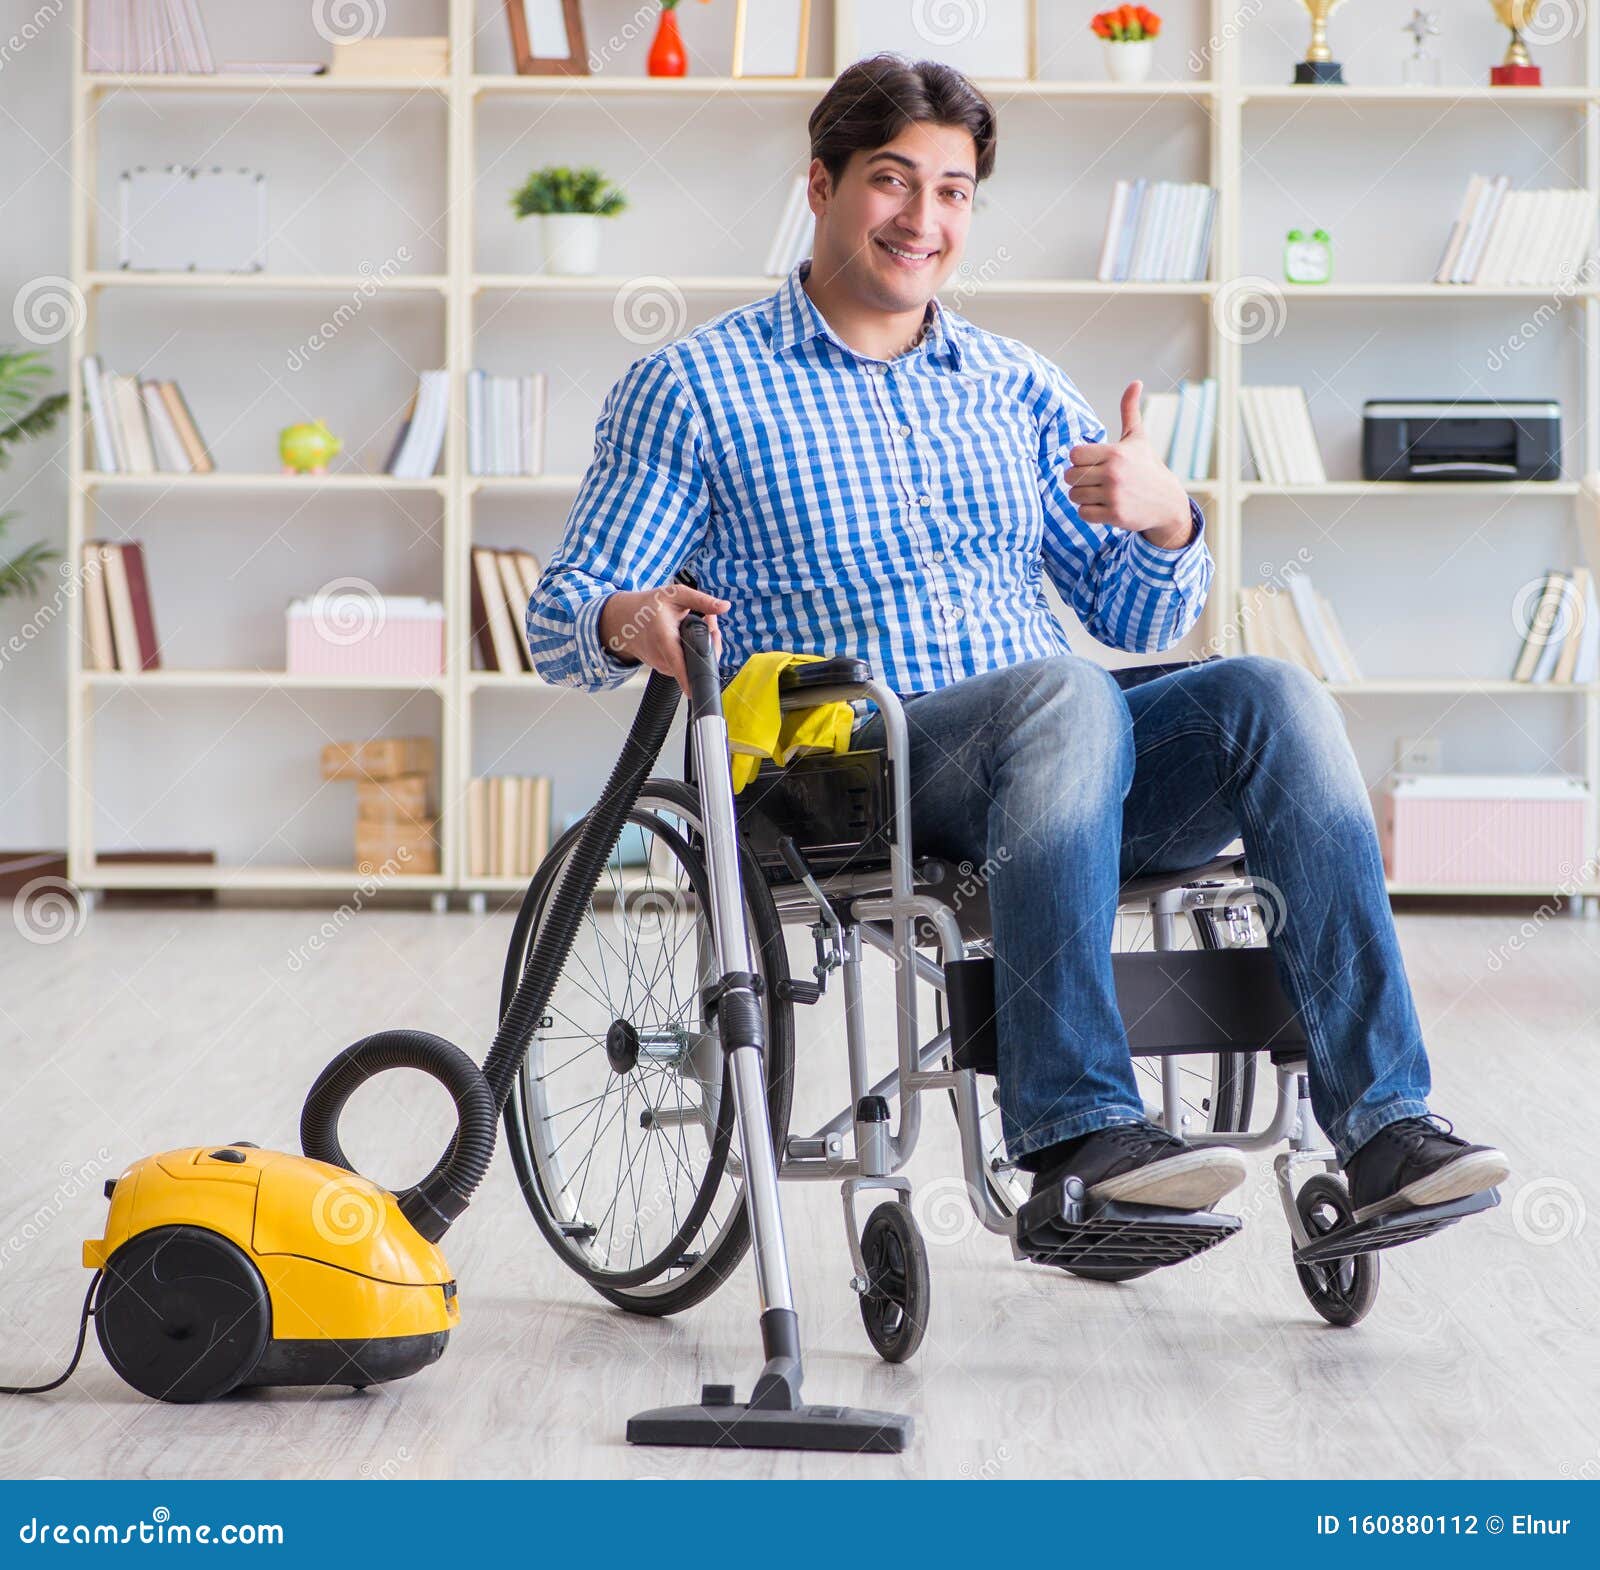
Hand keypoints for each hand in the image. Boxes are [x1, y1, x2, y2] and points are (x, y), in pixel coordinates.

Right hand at [598, 583, 729, 696]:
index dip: (691, 679)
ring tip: (697, 625)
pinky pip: (687, 665)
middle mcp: (663, 658)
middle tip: (709, 621)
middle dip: (711, 644)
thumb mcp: (675, 594)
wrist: (625, 619)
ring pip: (693, 664)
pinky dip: (693, 653)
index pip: (680, 665)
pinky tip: (689, 638)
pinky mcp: (665, 670)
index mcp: (664, 638)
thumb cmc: (648, 606)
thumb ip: (701, 601)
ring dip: (703, 647)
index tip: (698, 691)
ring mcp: (663, 666)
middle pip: (697, 663)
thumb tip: (725, 607)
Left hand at [1063, 380, 1194, 549]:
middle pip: (1070, 476)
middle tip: (1094, 480)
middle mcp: (1114, 473)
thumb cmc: (1147, 467)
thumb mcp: (1138, 438)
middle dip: (1078, 479)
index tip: (1092, 462)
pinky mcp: (1114, 515)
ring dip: (1083, 496)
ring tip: (1100, 493)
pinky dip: (1089, 512)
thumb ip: (1129, 411)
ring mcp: (1114, 495)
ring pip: (1074, 495)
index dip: (1080, 459)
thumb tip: (1135, 382)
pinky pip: (1083, 513)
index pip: (1074, 455)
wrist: (1167, 502)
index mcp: (1115, 452)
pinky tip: (1103, 506)